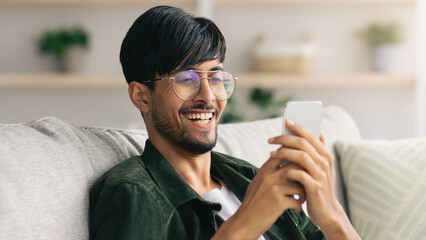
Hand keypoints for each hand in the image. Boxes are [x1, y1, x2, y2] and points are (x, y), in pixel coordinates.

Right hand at [213, 153, 306, 238]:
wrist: (244, 222)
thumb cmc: (253, 202)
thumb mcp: (258, 181)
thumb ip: (269, 171)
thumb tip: (280, 160)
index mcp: (264, 170)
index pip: (283, 152)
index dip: (296, 155)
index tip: (303, 164)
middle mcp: (269, 176)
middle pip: (296, 165)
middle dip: (305, 174)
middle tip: (308, 182)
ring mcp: (274, 189)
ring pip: (300, 184)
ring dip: (304, 193)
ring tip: (302, 198)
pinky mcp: (278, 203)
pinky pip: (297, 200)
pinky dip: (299, 206)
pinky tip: (296, 209)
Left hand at [268, 119, 359, 238]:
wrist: (326, 213)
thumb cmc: (319, 188)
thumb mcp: (322, 168)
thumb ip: (319, 151)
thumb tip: (320, 133)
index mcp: (326, 156)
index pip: (311, 135)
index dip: (298, 127)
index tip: (286, 121)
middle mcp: (325, 163)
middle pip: (304, 143)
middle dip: (285, 139)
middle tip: (271, 139)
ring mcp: (320, 175)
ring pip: (301, 156)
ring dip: (284, 152)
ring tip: (271, 153)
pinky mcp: (314, 187)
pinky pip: (299, 174)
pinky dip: (287, 170)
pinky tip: (278, 170)